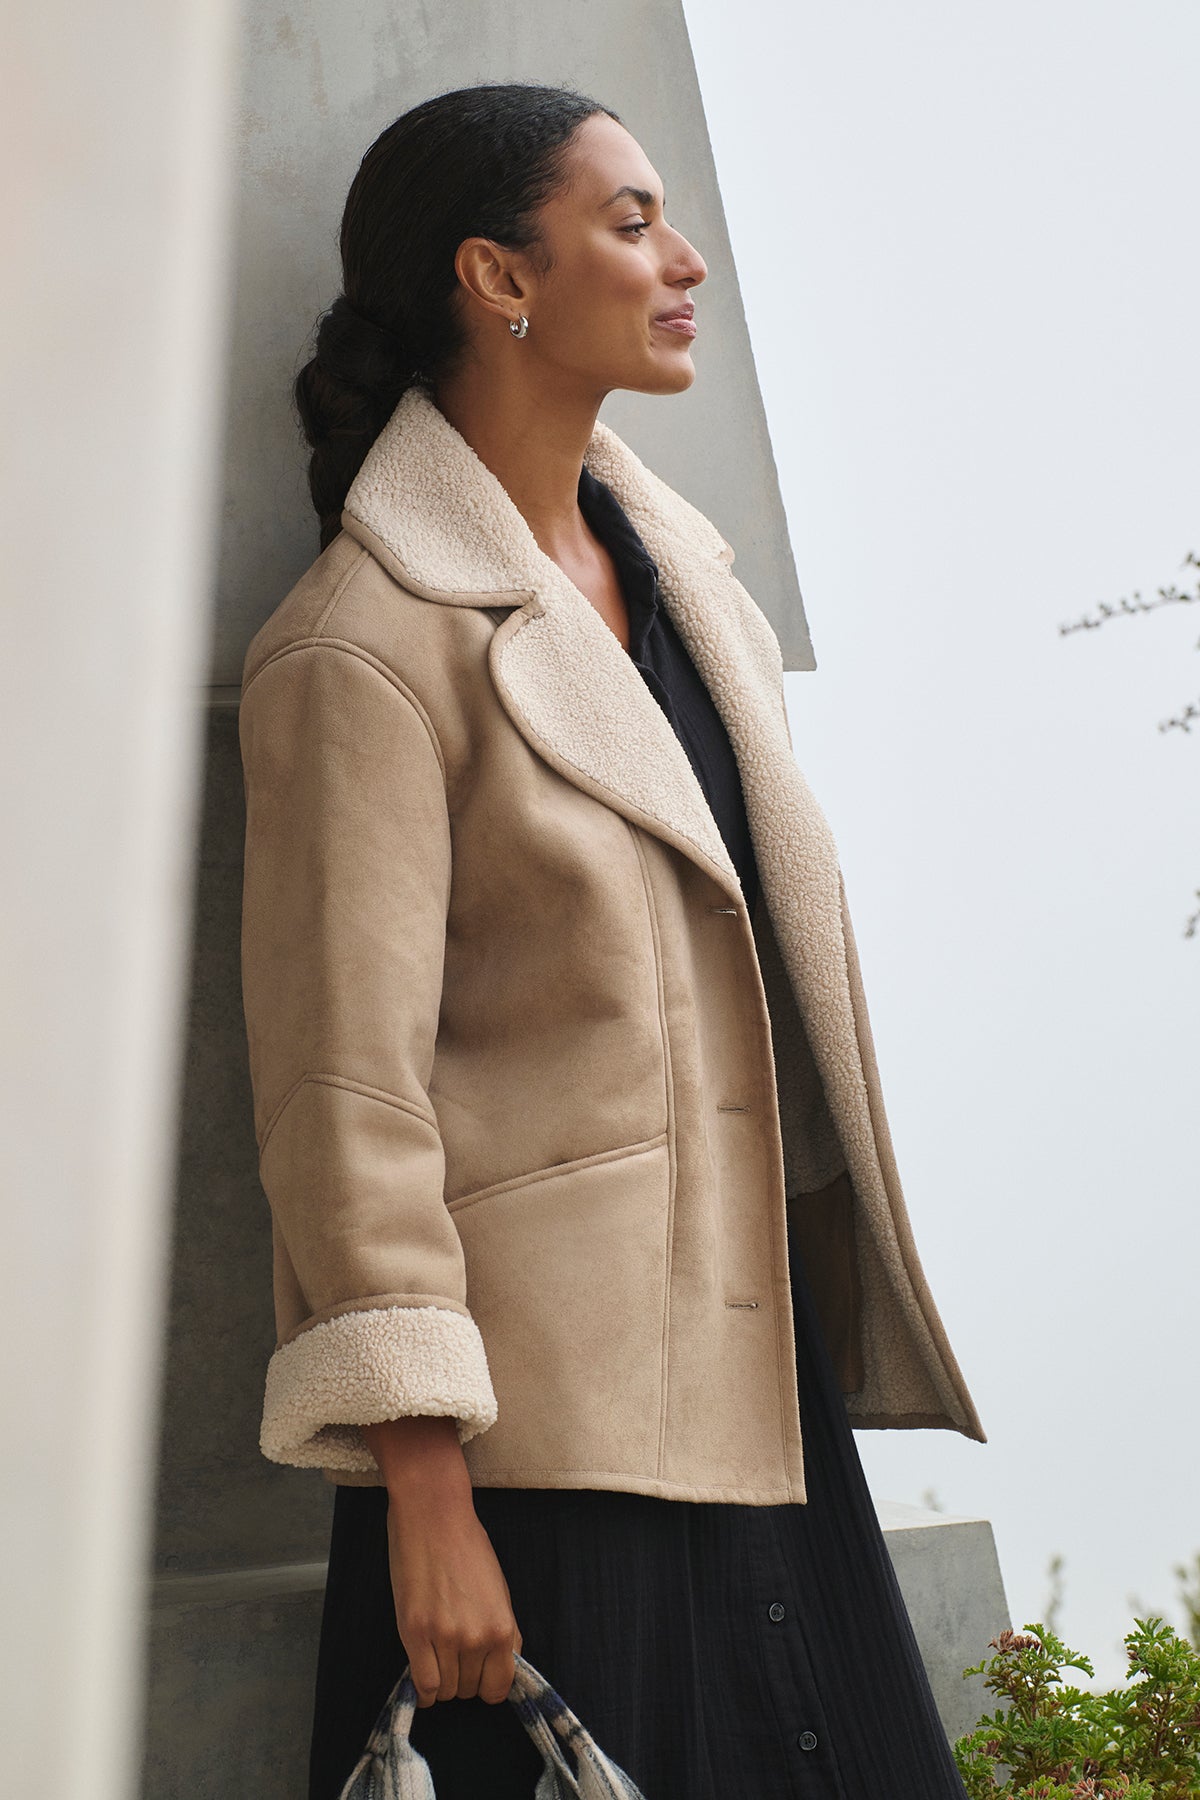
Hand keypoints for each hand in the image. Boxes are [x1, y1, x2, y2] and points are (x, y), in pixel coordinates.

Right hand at [363, 1415, 522, 1706]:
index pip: (499, 1688)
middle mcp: (477, 1639)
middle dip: (463, 1677)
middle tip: (454, 1651)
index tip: (479, 1674)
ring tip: (437, 1651)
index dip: (488, 1684)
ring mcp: (445, 1638)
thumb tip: (502, 1666)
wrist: (434, 1516)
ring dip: (442, 1679)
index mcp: (503, 1628)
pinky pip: (423, 1685)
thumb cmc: (468, 1547)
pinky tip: (423, 1669)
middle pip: (469, 1691)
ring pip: (446, 1691)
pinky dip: (423, 1688)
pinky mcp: (414, 1633)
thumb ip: (503, 1631)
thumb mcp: (500, 1590)